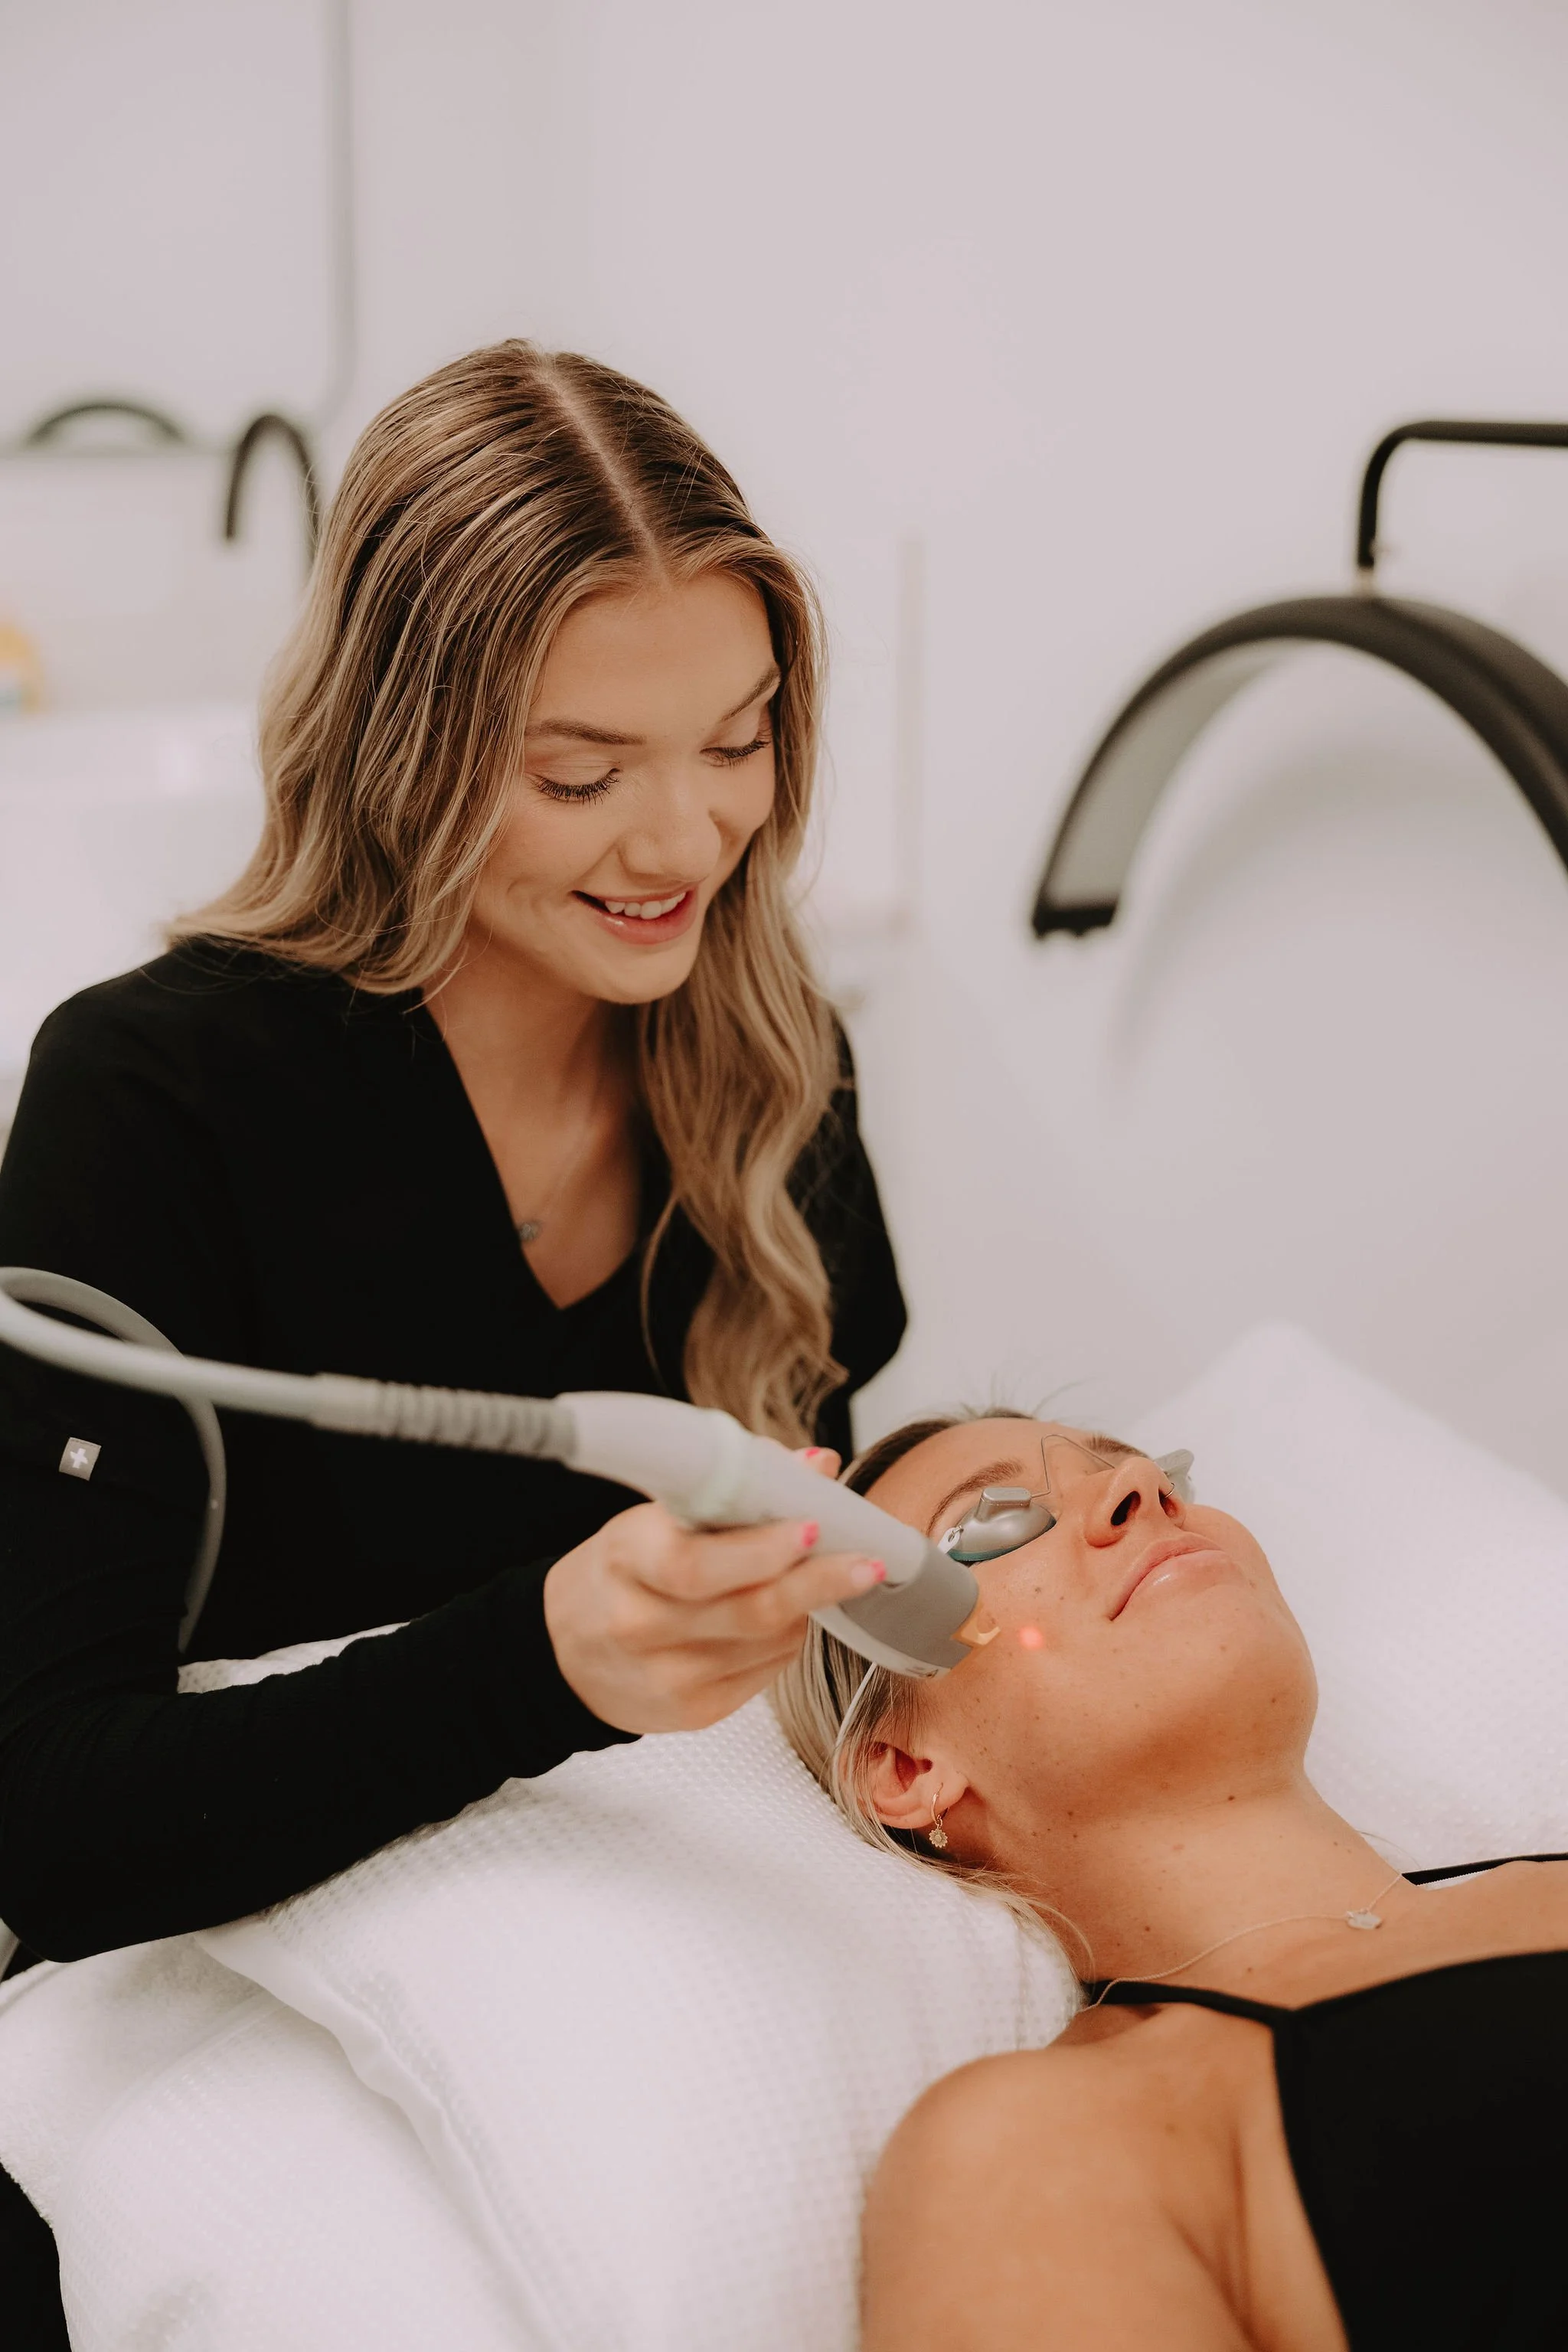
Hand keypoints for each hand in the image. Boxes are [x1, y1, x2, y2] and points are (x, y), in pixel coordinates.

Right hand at [542, 1448, 885, 1732]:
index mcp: (626, 1559)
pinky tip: (790, 1616)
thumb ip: (737, 1490)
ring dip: (808, 1607)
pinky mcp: (692, 1713)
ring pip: (769, 1642)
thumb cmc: (622, 1570)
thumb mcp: (657, 1516)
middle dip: (817, 1583)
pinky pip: (767, 1672)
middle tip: (866, 1562)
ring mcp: (667, 1676)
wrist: (563, 1651)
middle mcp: (641, 1624)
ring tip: (826, 1576)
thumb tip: (817, 1464)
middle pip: (748, 1610)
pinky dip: (790, 1638)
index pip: (697, 1564)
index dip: (760, 1549)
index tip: (811, 1526)